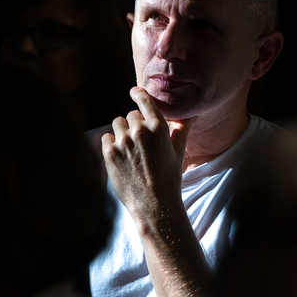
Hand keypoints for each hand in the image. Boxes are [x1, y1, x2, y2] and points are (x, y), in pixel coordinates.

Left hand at [101, 87, 193, 227]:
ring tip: (130, 148)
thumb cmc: (169, 178)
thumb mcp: (179, 152)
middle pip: (130, 115)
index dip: (138, 94)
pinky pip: (105, 137)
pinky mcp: (109, 153)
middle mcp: (140, 131)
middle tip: (140, 141)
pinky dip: (111, 144)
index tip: (134, 92)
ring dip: (122, 132)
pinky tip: (120, 156)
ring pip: (117, 124)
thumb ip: (182, 129)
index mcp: (158, 128)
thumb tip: (190, 115)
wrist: (154, 204)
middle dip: (134, 124)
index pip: (144, 100)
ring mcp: (123, 142)